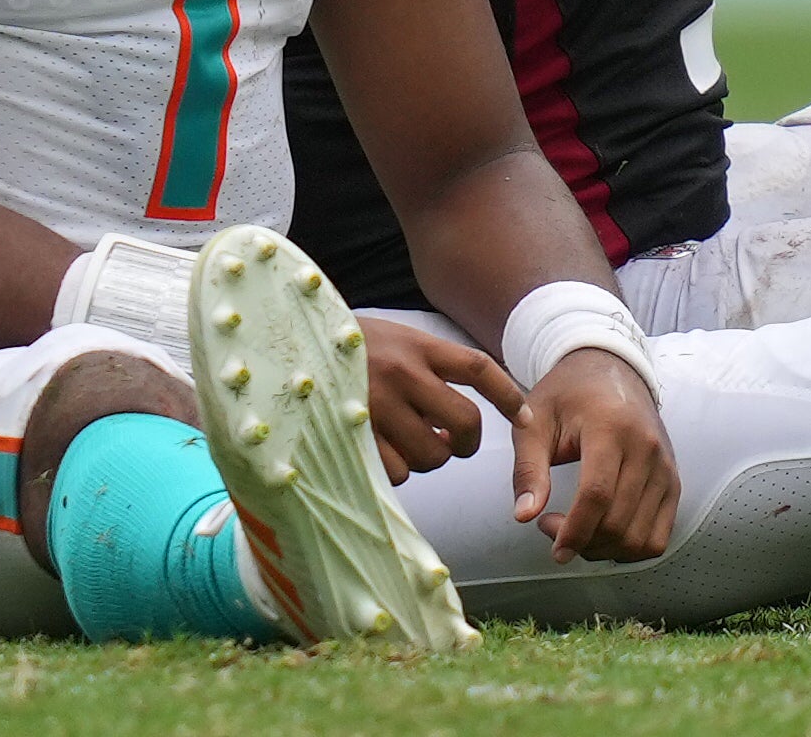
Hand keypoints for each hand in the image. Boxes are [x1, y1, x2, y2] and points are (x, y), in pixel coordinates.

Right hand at [359, 315, 521, 484]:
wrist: (284, 344)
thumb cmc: (345, 347)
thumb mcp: (392, 338)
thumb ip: (426, 366)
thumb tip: (459, 414)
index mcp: (417, 346)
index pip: (479, 369)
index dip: (508, 396)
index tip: (526, 416)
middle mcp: (403, 373)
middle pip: (465, 422)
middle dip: (467, 444)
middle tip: (455, 445)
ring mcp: (378, 406)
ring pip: (432, 455)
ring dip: (429, 460)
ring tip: (411, 447)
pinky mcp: (354, 434)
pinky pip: (395, 471)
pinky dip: (396, 471)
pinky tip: (382, 455)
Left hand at [511, 347, 677, 563]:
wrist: (612, 370)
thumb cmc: (568, 395)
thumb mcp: (535, 421)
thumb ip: (528, 469)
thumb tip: (524, 516)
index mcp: (612, 427)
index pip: (597, 495)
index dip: (573, 531)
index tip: (554, 549)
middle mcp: (647, 448)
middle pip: (618, 522)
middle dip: (582, 541)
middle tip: (551, 526)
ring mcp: (665, 467)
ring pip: (639, 537)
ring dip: (604, 549)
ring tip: (578, 529)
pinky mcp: (673, 481)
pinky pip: (658, 536)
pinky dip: (630, 548)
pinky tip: (605, 533)